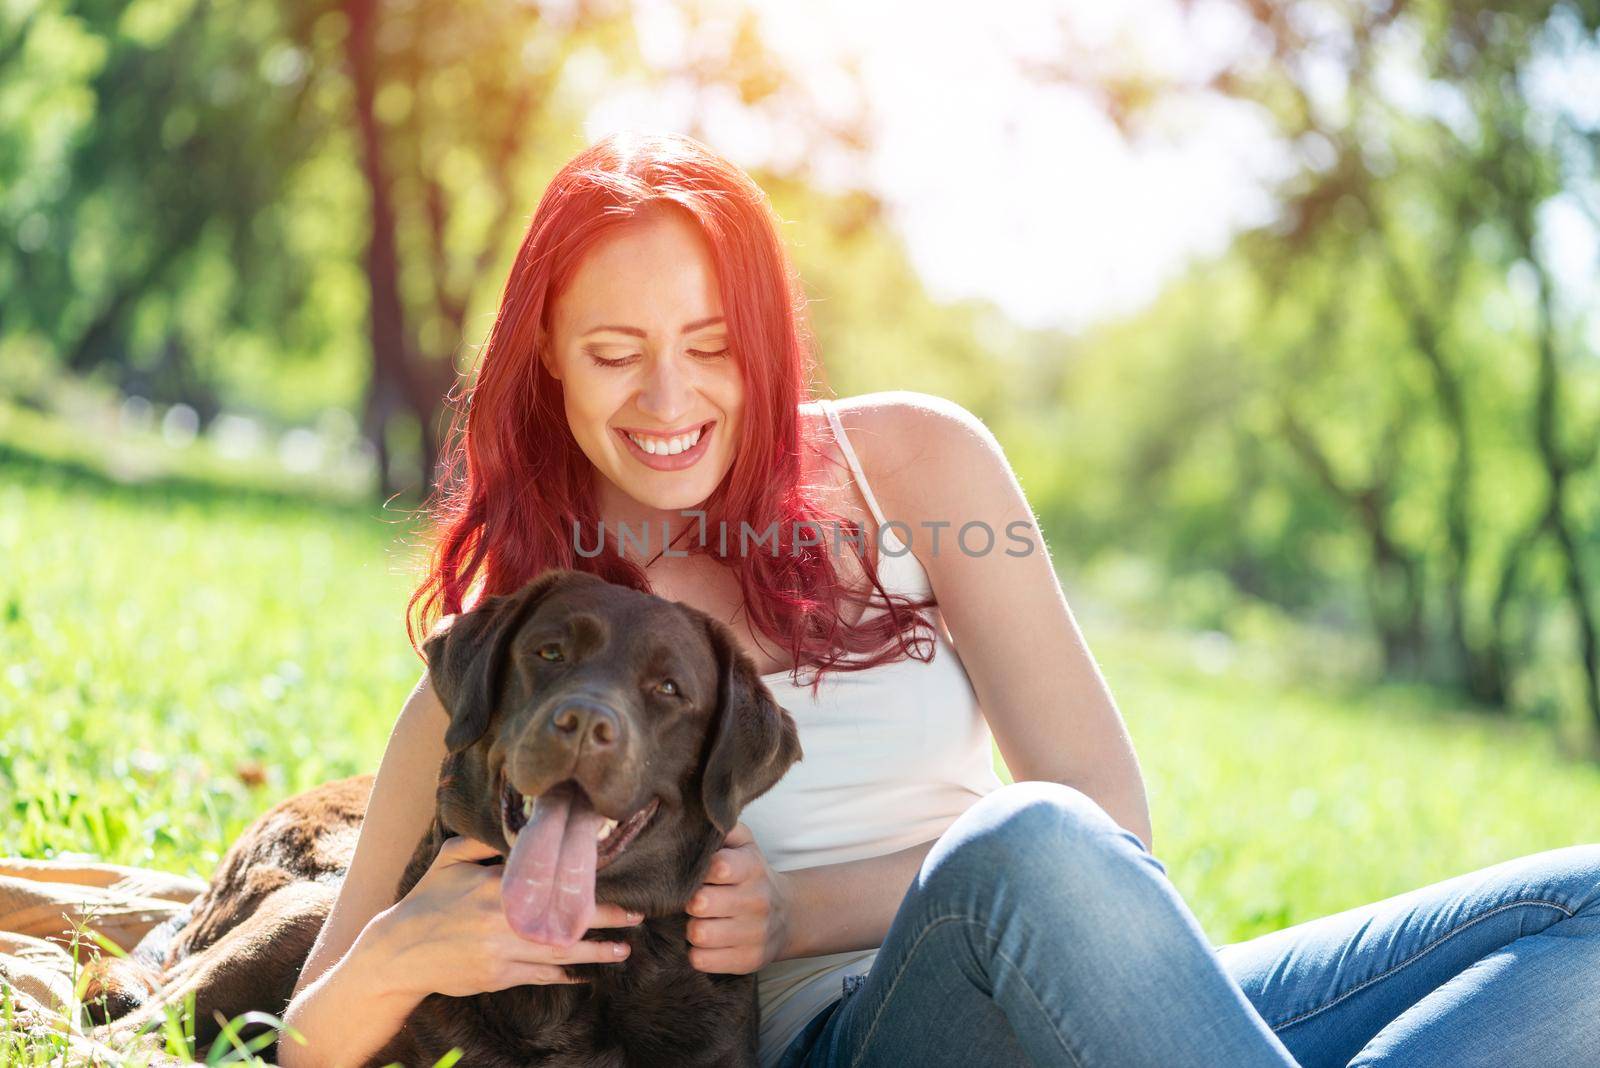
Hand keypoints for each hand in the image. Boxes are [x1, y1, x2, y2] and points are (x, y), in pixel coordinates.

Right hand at [372, 834, 644, 999]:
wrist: (397, 951)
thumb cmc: (427, 899)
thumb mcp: (450, 859)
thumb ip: (484, 842)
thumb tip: (517, 827)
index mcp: (495, 886)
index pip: (550, 883)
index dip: (584, 884)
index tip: (616, 880)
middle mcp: (503, 920)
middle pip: (564, 921)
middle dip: (605, 920)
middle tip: (636, 916)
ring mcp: (500, 952)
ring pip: (558, 953)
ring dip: (594, 953)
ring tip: (623, 950)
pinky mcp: (496, 977)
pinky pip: (538, 975)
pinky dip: (563, 974)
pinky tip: (583, 973)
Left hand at [685, 821, 792, 974]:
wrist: (788, 916)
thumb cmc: (751, 875)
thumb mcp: (744, 844)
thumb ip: (722, 827)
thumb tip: (693, 820)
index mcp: (752, 868)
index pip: (717, 867)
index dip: (697, 870)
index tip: (697, 873)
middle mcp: (757, 901)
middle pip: (700, 903)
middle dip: (689, 901)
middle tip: (693, 899)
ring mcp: (754, 934)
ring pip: (698, 933)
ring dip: (692, 927)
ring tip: (702, 920)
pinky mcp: (748, 961)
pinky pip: (701, 960)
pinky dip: (698, 951)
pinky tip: (708, 940)